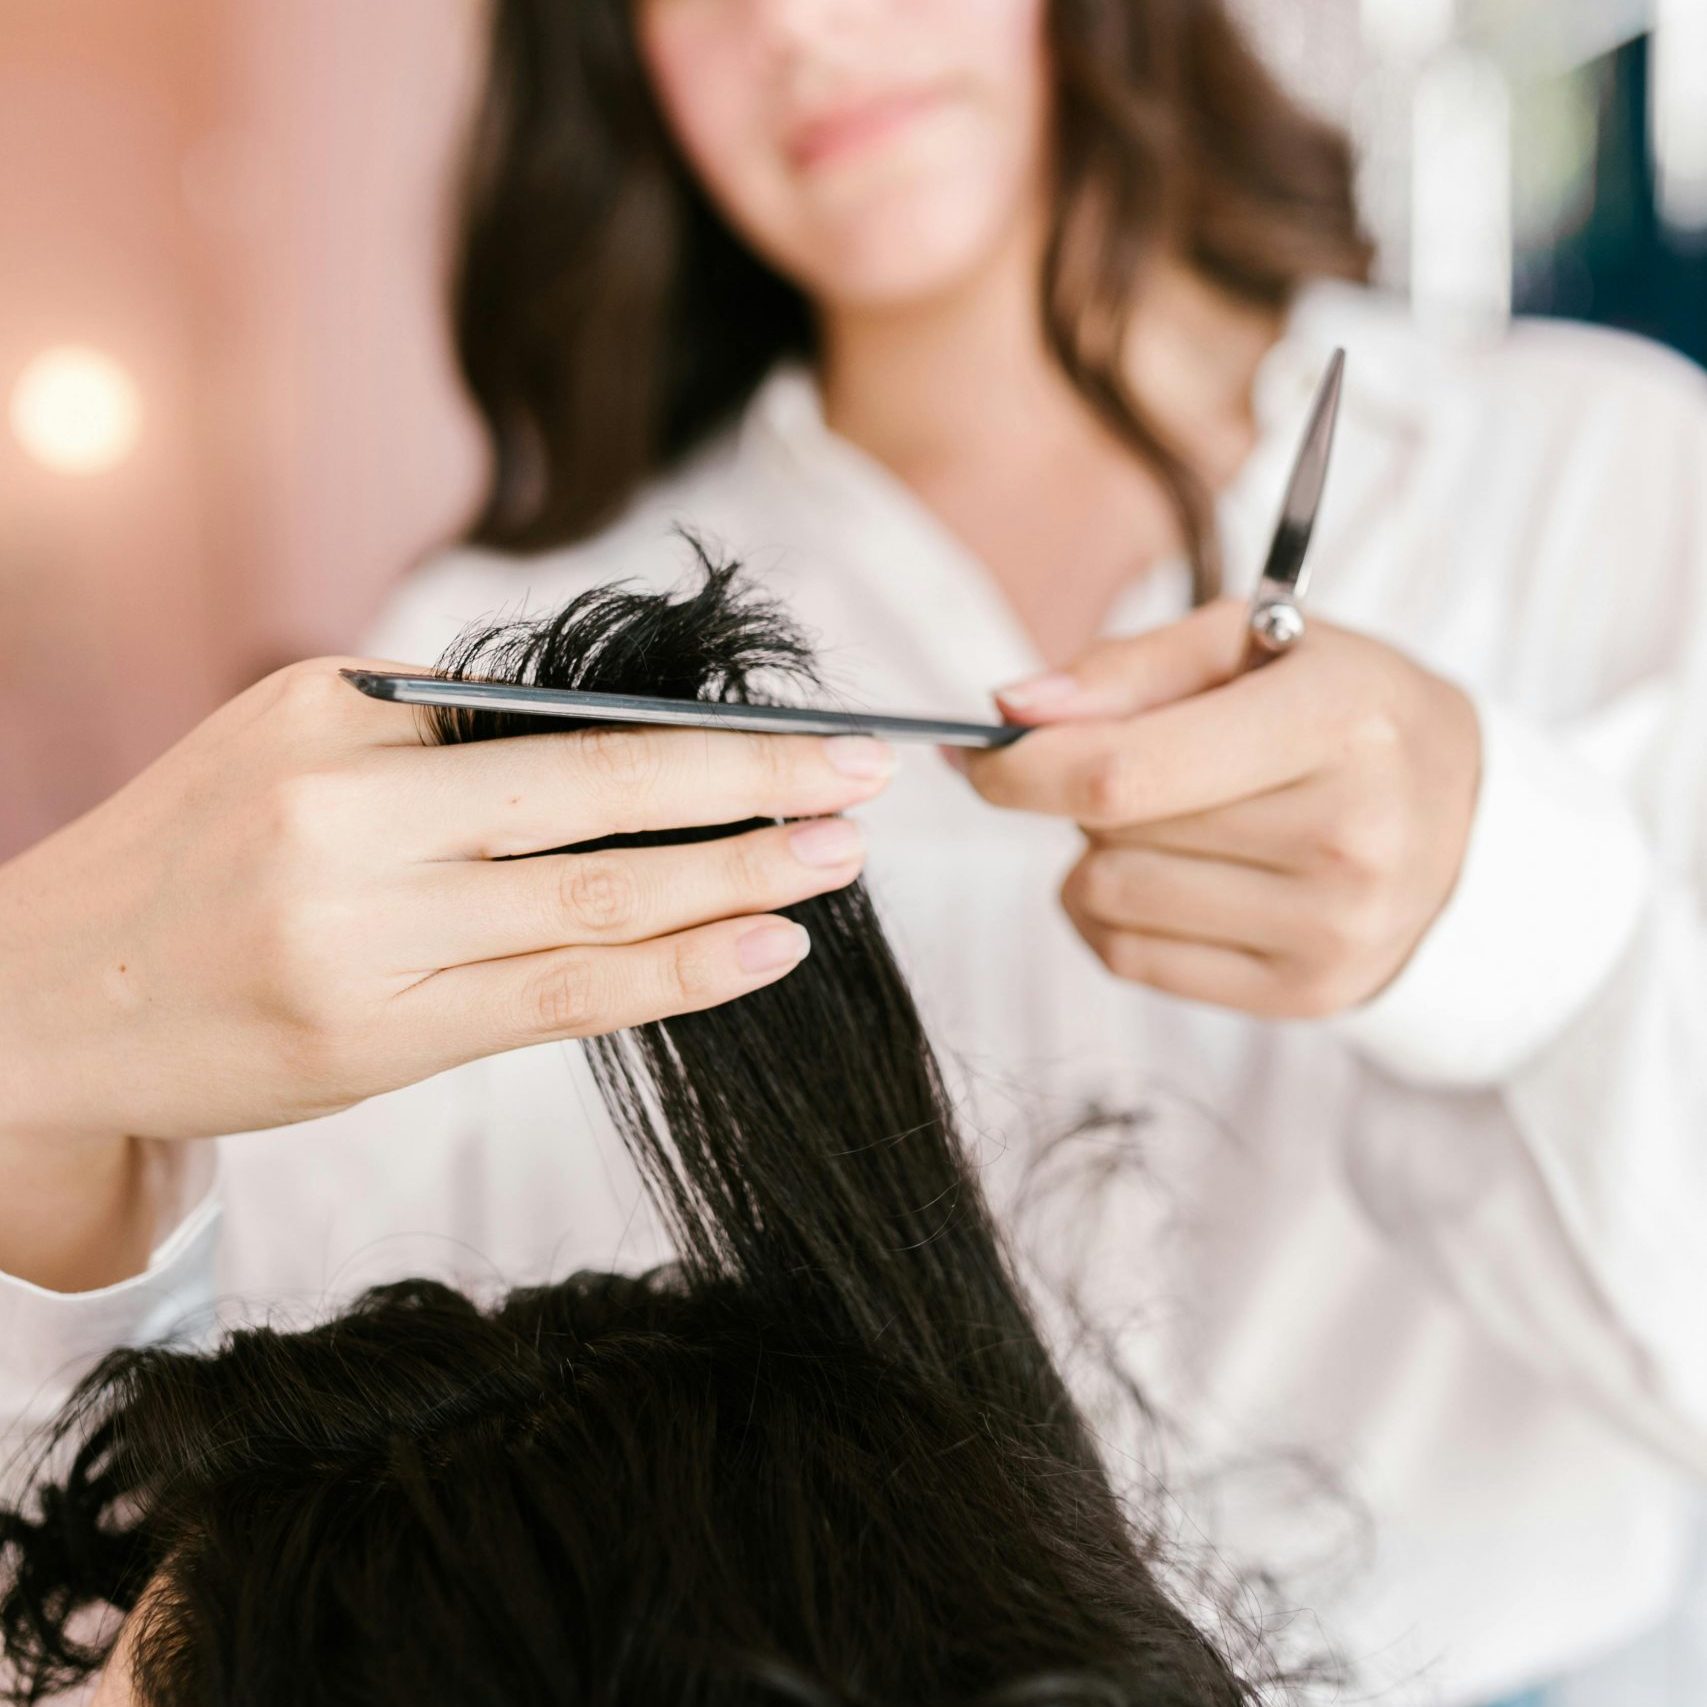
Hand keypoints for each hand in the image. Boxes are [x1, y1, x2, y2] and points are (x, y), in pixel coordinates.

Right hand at [0, 657, 891, 1147]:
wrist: (40, 998)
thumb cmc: (193, 857)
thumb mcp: (292, 744)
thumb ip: (443, 739)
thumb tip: (629, 741)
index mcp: (336, 722)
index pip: (560, 723)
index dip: (701, 733)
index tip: (808, 732)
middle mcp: (350, 821)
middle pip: (599, 794)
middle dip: (751, 784)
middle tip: (867, 777)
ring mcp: (364, 938)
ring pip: (595, 901)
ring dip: (735, 877)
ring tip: (836, 859)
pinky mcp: (376, 1040)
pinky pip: (557, 1000)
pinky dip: (672, 974)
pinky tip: (762, 951)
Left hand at [955, 599, 1481, 1017]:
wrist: (1472, 823)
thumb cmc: (1344, 713)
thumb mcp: (1256, 646)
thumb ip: (1127, 669)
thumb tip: (1012, 710)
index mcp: (1339, 721)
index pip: (1124, 773)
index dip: (1022, 768)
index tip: (976, 753)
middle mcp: (1349, 837)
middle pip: (1109, 834)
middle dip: (1078, 792)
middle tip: (1133, 764)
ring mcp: (1335, 931)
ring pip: (1107, 899)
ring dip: (1096, 855)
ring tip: (1167, 819)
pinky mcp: (1310, 996)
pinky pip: (1131, 962)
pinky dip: (1111, 916)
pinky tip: (1167, 877)